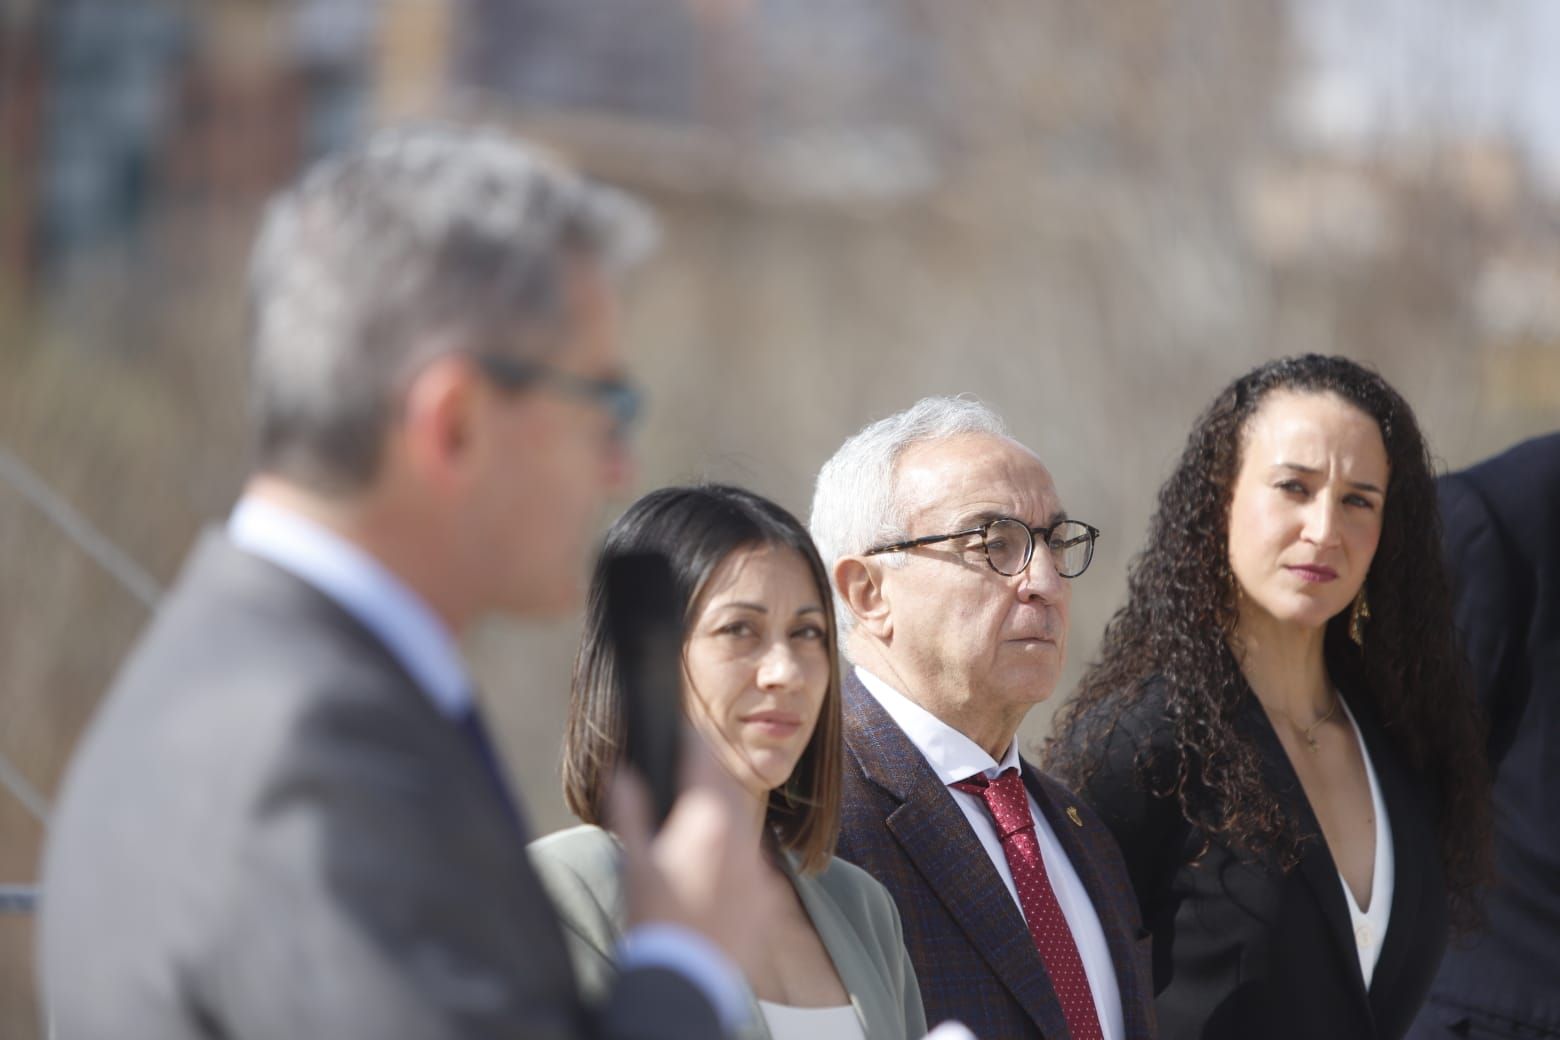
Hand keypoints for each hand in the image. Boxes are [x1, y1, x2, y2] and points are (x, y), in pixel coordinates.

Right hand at [607, 729, 779, 967]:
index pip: (704, 761)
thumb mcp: (633, 863)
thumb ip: (629, 810)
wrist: (689, 979)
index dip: (692, 739)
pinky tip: (709, 874)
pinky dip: (732, 859)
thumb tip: (621, 773)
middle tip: (685, 772)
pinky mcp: (766, 897)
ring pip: (742, 826)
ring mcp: (758, 869)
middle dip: (706, 777)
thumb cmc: (656, 921)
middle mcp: (742, 838)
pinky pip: (752, 864)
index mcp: (708, 822)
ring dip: (720, 818)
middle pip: (727, 789)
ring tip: (693, 828)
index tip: (683, 728)